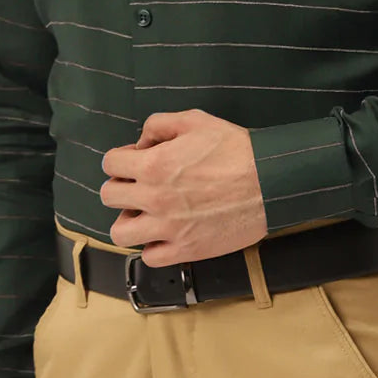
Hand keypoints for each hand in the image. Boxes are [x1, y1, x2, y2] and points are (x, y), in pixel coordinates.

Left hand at [100, 108, 267, 264]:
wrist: (268, 182)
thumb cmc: (234, 149)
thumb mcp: (196, 120)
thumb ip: (159, 124)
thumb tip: (140, 143)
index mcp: (153, 165)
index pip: (110, 163)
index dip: (122, 158)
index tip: (136, 160)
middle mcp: (153, 198)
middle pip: (108, 196)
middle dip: (122, 186)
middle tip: (141, 185)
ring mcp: (167, 228)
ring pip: (120, 232)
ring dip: (130, 220)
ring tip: (147, 213)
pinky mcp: (185, 250)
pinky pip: (149, 257)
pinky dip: (153, 246)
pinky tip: (165, 233)